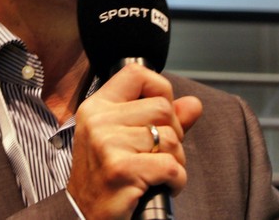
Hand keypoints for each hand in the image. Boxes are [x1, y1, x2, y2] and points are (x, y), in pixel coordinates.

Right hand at [66, 63, 202, 218]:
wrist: (84, 216)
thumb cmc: (107, 178)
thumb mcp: (127, 141)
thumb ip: (162, 119)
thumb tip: (194, 104)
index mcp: (97, 107)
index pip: (136, 74)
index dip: (160, 89)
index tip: (161, 115)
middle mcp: (99, 120)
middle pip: (162, 107)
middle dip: (174, 134)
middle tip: (160, 154)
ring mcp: (107, 144)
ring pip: (171, 138)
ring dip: (176, 161)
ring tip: (157, 173)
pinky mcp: (120, 169)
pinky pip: (170, 166)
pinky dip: (176, 180)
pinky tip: (161, 186)